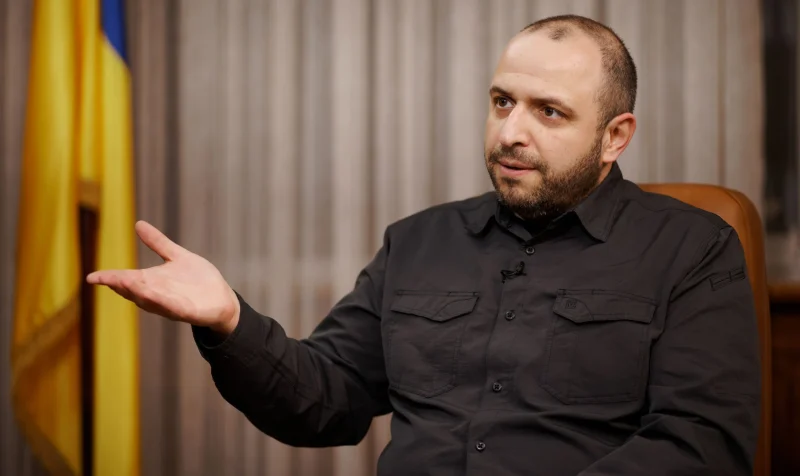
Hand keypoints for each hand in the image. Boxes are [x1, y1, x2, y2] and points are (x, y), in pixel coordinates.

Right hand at [86, 220, 240, 334]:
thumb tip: (138, 224)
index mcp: (152, 281)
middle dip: (121, 285)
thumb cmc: (198, 280)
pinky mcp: (188, 312)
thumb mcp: (177, 257)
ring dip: (138, 293)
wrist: (222, 299)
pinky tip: (152, 294)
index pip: (126, 280)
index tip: (91, 277)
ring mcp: (171, 305)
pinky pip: (173, 308)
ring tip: (125, 284)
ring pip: (150, 301)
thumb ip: (158, 243)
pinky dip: (162, 302)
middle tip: (107, 279)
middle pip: (134, 291)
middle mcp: (157, 295)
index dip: (109, 278)